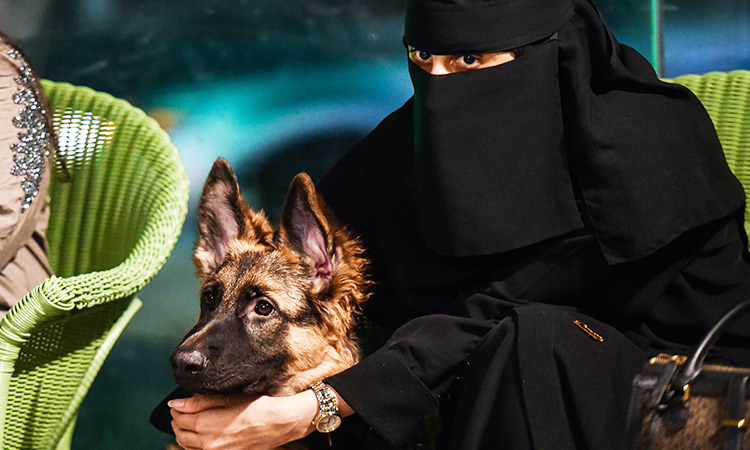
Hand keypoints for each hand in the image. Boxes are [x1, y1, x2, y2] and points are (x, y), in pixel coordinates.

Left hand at [169, 391, 317, 449]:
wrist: (280, 422)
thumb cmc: (258, 407)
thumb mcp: (227, 398)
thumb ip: (199, 402)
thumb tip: (176, 403)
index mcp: (207, 426)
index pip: (180, 418)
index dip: (176, 409)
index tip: (178, 403)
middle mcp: (209, 444)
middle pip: (181, 434)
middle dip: (178, 421)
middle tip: (181, 411)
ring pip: (188, 446)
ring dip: (184, 434)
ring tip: (188, 423)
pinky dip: (196, 444)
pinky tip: (201, 435)